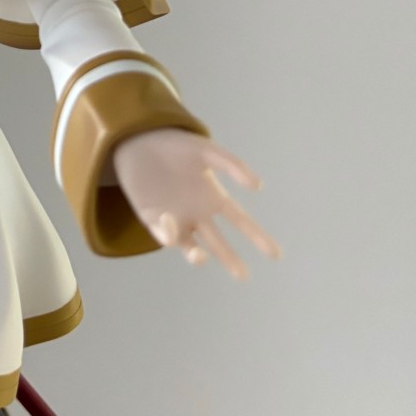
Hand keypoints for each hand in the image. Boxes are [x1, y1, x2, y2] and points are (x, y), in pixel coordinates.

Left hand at [111, 127, 281, 277]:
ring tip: (200, 255)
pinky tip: (170, 219)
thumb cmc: (176, 146)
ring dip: (196, 255)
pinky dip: (168, 234)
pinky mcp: (152, 219)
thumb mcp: (207, 151)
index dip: (258, 237)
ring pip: (190, 247)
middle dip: (231, 259)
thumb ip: (232, 165)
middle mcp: (197, 213)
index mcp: (214, 198)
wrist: (139, 139)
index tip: (276, 254)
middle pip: (218, 242)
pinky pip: (164, 234)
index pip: (240, 222)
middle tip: (243, 275)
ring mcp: (176, 218)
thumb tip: (259, 185)